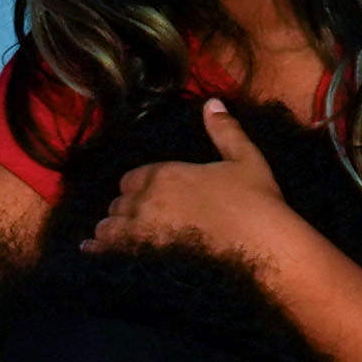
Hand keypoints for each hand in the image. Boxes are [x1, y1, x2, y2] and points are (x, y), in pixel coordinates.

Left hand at [86, 98, 318, 273]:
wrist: (265, 250)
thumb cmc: (258, 205)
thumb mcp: (246, 160)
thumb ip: (224, 130)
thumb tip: (212, 102)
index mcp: (166, 174)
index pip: (132, 179)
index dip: (138, 189)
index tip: (149, 199)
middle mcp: (147, 200)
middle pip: (120, 204)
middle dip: (127, 210)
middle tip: (140, 221)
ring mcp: (142, 231)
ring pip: (110, 227)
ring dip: (114, 231)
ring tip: (122, 240)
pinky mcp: (142, 258)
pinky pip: (107, 251)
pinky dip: (100, 251)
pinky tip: (97, 254)